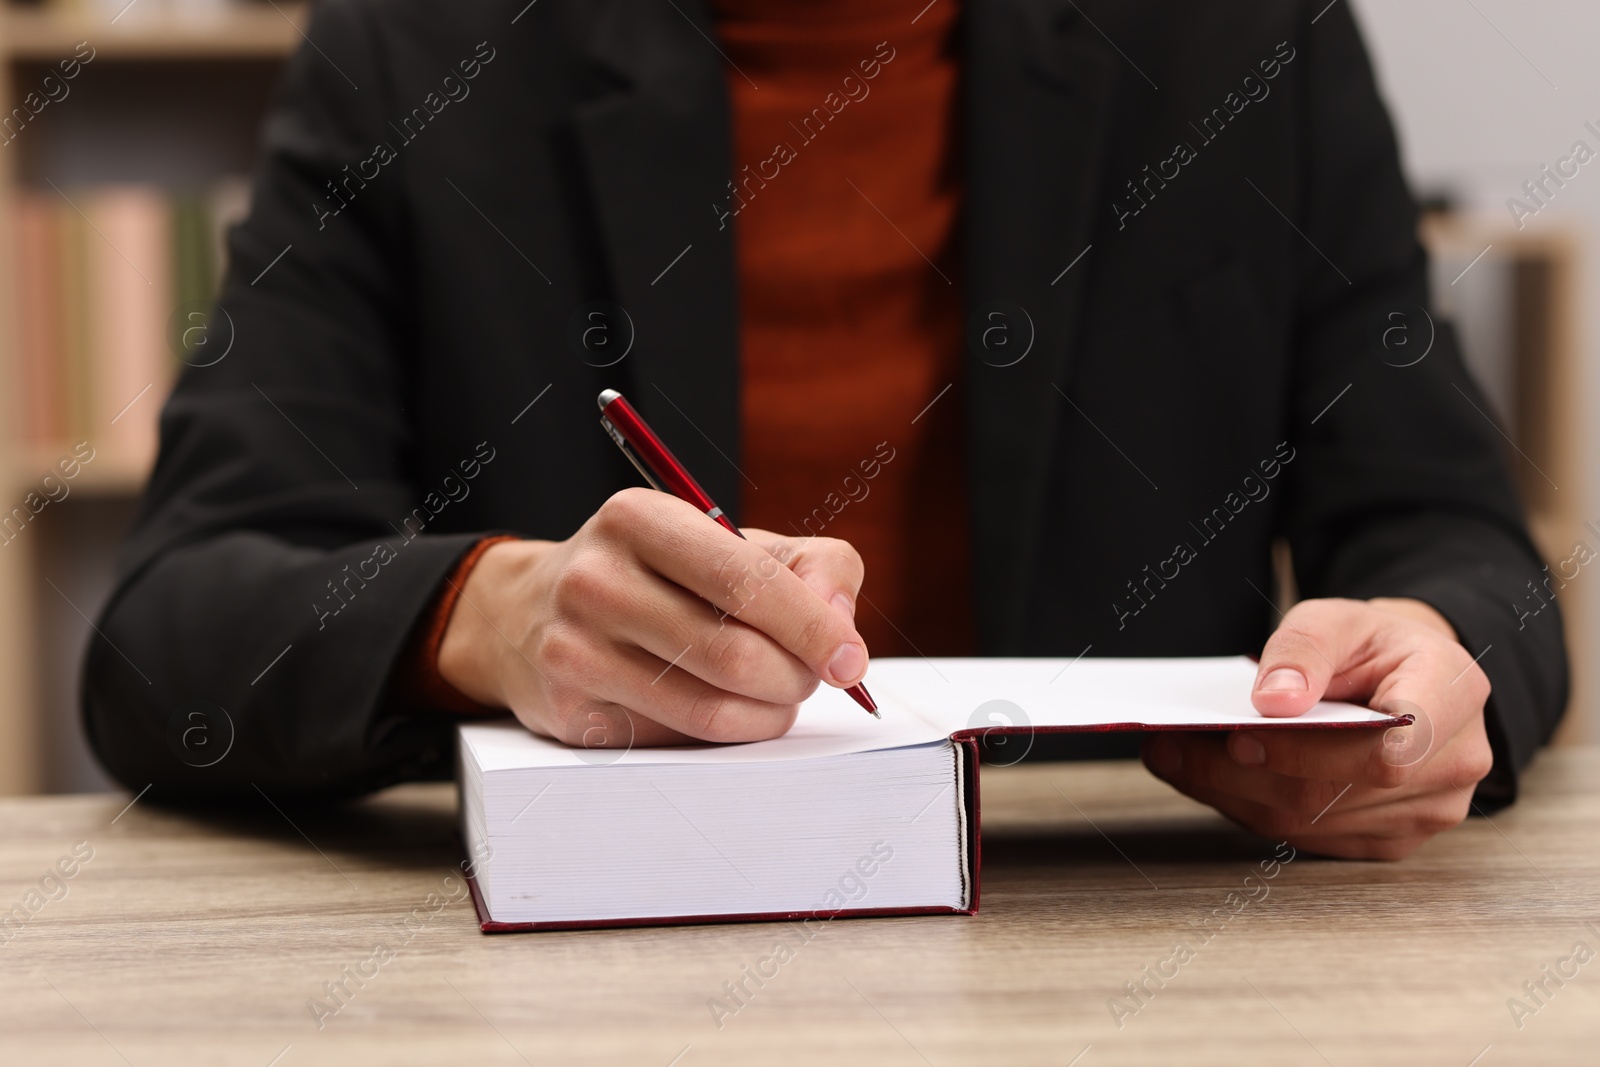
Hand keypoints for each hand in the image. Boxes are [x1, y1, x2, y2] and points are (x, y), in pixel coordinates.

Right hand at [437, 488, 868, 749]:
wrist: (525, 613)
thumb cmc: (654, 575)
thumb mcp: (725, 541)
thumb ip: (809, 564)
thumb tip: (840, 622)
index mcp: (640, 519)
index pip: (746, 581)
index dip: (813, 627)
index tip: (850, 659)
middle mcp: (596, 580)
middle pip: (735, 655)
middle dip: (794, 677)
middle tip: (808, 678)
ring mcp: (574, 650)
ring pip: (710, 708)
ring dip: (768, 714)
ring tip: (775, 697)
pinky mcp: (570, 713)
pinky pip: (678, 741)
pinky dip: (724, 734)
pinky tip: (722, 708)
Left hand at [1140, 597, 1493, 859]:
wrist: (1406, 677)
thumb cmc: (1372, 645)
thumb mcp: (1337, 618)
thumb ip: (1304, 651)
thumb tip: (1273, 701)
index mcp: (1452, 697)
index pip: (1387, 750)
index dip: (1310, 753)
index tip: (1241, 735)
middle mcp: (1453, 766)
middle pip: (1334, 793)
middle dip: (1241, 772)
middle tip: (1172, 746)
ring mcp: (1426, 813)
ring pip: (1312, 822)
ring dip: (1232, 793)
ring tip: (1173, 758)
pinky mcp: (1389, 838)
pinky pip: (1309, 836)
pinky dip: (1249, 807)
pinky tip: (1208, 778)